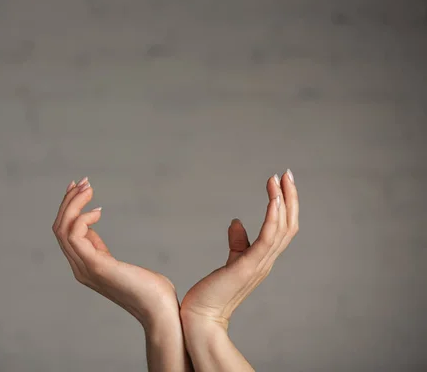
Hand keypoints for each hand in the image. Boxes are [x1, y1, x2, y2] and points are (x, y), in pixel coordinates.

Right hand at [51, 177, 179, 326]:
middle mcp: (78, 267)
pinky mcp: (96, 267)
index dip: (68, 207)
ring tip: (88, 189)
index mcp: (82, 265)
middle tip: (83, 181)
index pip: (63, 232)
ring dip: (73, 204)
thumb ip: (100, 249)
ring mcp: (85, 268)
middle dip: (69, 201)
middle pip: (59, 227)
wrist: (159, 311)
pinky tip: (98, 211)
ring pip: (63, 229)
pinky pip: (75, 237)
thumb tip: (90, 229)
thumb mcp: (116, 262)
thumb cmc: (146, 288)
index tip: (78, 187)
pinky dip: (83, 218)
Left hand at [181, 170, 299, 330]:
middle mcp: (266, 261)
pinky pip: (268, 238)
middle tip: (287, 173)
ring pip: (282, 228)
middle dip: (290, 197)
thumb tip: (236, 222)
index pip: (282, 228)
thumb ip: (237, 243)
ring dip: (283, 201)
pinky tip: (273, 199)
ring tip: (280, 179)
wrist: (200, 317)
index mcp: (263, 259)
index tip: (280, 182)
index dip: (285, 205)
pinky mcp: (248, 266)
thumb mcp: (230, 262)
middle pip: (288, 225)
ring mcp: (259, 264)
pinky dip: (273, 217)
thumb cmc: (213, 292)